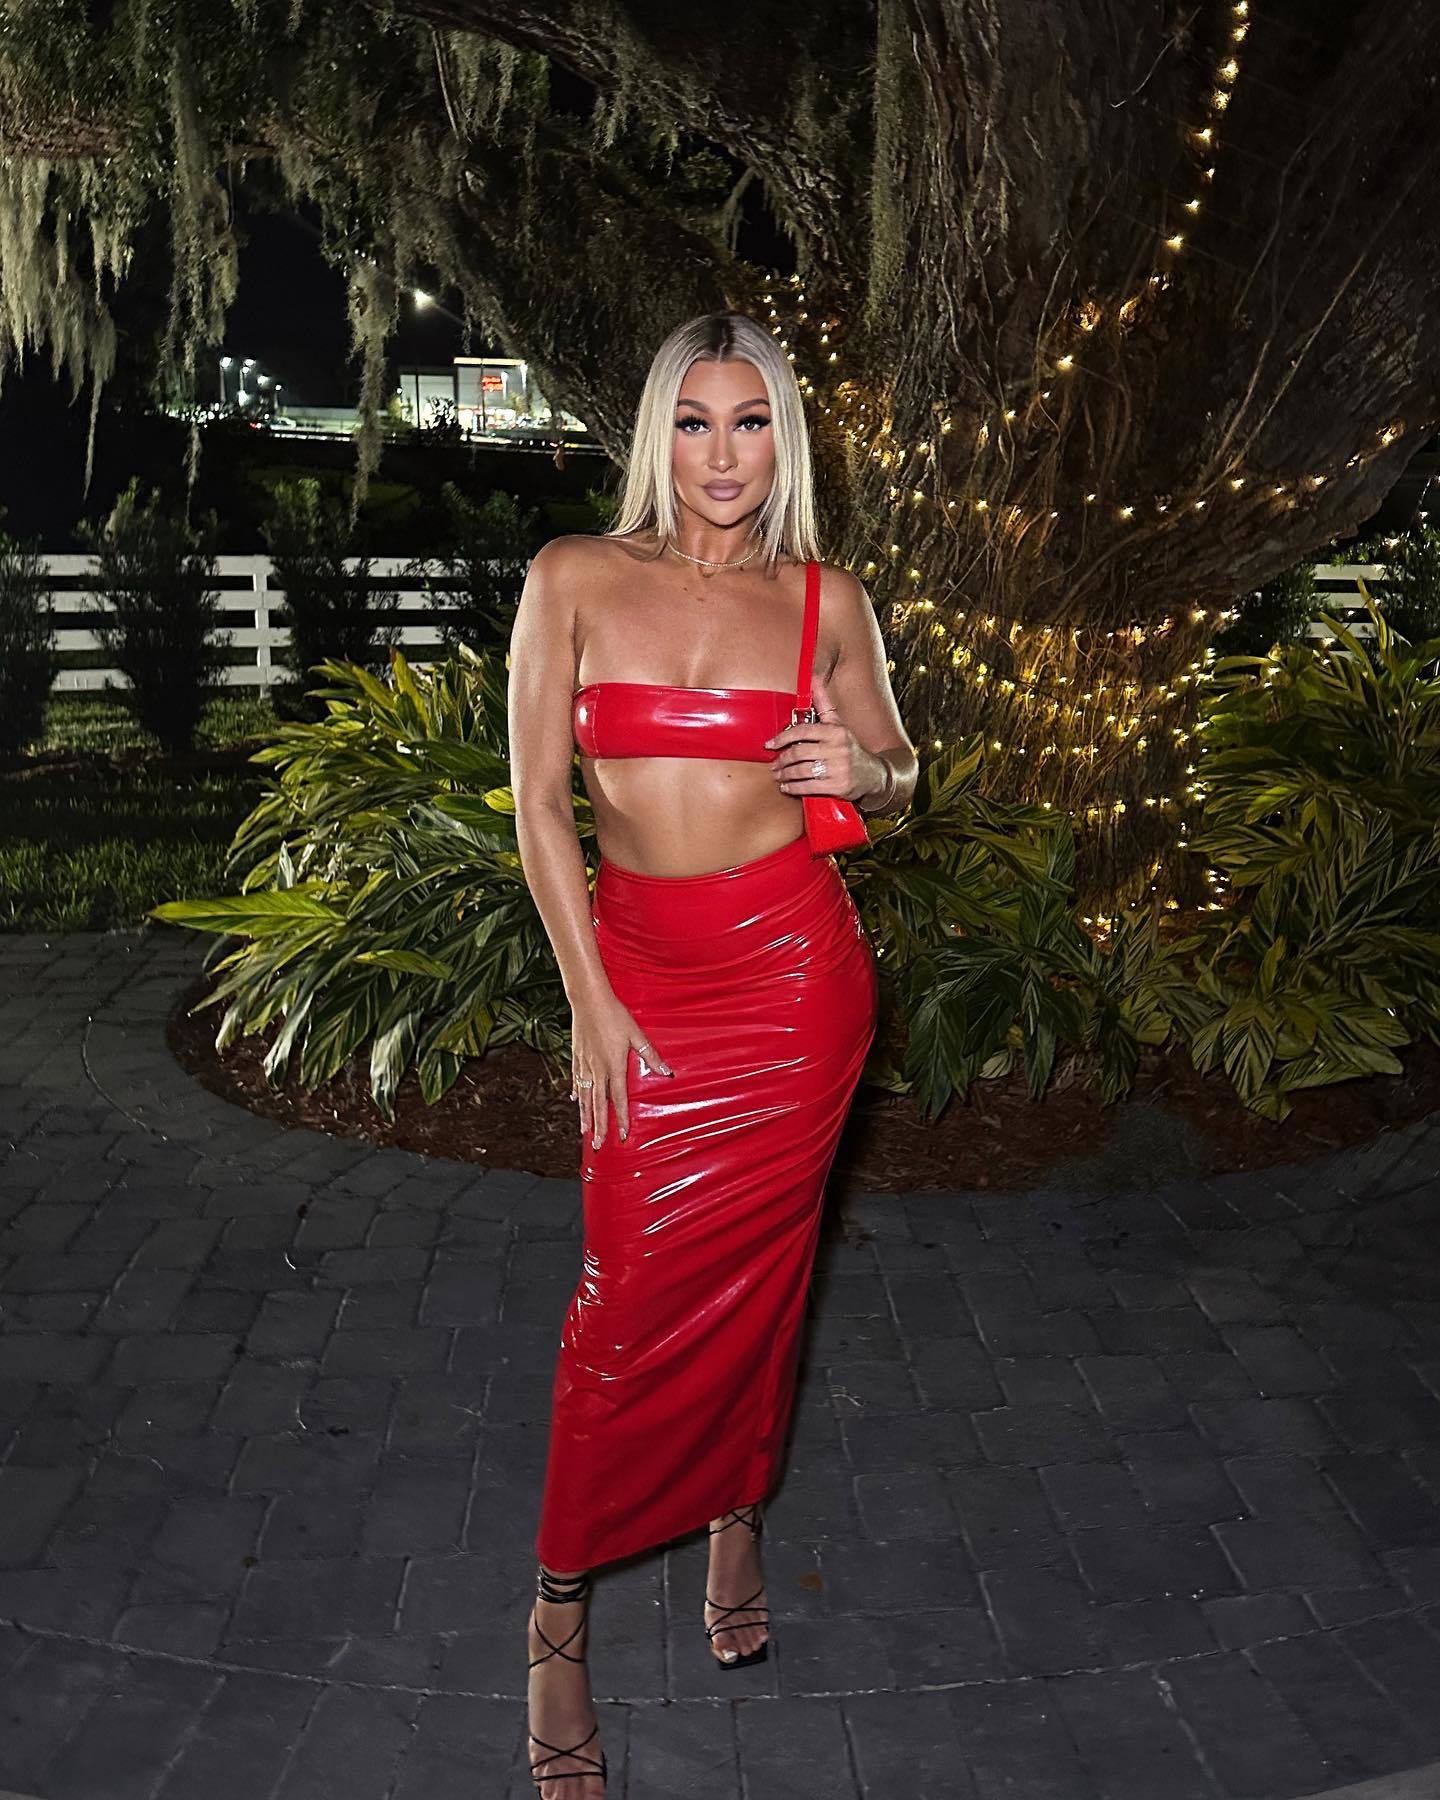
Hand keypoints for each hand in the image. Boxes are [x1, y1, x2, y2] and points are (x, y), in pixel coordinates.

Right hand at [569, 989, 673, 1147]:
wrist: (588, 1000)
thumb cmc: (614, 1015)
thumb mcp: (636, 1034)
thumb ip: (650, 1054)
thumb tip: (666, 1071)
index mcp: (614, 1066)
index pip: (619, 1099)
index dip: (622, 1119)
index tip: (623, 1136)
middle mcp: (598, 1069)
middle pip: (599, 1104)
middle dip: (599, 1126)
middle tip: (598, 1145)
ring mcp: (585, 1063)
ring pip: (585, 1095)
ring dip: (585, 1114)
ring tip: (585, 1131)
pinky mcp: (577, 1055)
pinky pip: (576, 1078)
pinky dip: (576, 1090)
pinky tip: (575, 1099)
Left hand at [764, 669, 885, 799]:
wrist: (873, 775)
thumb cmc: (850, 748)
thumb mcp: (839, 725)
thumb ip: (824, 704)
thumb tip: (814, 679)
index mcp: (835, 731)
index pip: (802, 731)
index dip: (782, 738)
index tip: (770, 745)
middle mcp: (837, 748)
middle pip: (799, 752)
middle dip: (782, 760)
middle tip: (774, 765)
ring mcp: (838, 768)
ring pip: (801, 771)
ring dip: (785, 775)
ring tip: (778, 776)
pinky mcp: (838, 786)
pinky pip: (809, 787)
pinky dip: (793, 788)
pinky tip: (786, 787)